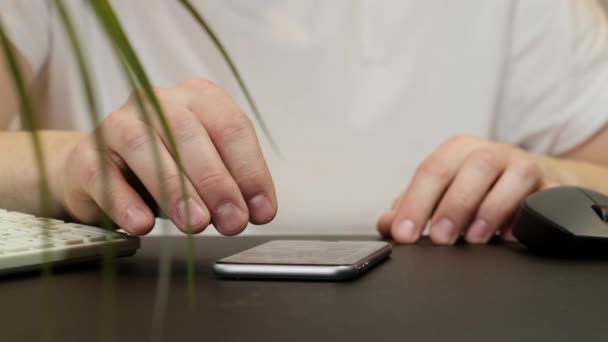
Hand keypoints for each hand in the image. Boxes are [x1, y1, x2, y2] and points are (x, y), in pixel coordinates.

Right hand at [58, 78, 276, 235]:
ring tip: (196, 224)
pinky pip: (102, 174)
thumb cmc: (166, 170)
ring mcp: (117, 122)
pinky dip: (124, 202)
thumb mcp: (206, 172)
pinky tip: (142, 224)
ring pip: (144, 146)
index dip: (250, 171)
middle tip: (232, 221)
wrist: (103, 173)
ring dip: (174, 189)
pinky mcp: (85, 153)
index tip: (261, 211)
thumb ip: (232, 185)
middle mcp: (157, 100)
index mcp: (198, 98)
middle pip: (189, 133)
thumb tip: (255, 210)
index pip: (231, 127)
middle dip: (216, 182)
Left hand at [377, 135, 559, 244]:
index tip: (404, 233)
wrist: (530, 181)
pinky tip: (512, 236)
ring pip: (514, 174)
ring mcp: (525, 166)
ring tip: (474, 239)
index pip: (432, 170)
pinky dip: (530, 215)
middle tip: (440, 239)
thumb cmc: (476, 187)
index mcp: (459, 151)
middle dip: (454, 205)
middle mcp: (492, 152)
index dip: (416, 202)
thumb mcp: (442, 192)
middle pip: (474, 167)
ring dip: (492, 208)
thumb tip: (387, 224)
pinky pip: (548, 196)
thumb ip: (414, 207)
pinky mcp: (553, 185)